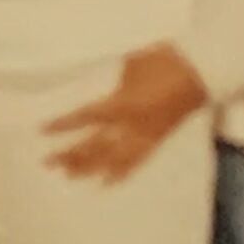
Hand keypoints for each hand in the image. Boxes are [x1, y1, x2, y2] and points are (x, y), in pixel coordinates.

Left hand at [45, 44, 208, 181]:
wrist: (200, 70)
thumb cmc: (162, 61)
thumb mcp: (129, 64)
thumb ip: (110, 81)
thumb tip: (95, 87)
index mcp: (122, 104)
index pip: (86, 117)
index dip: (64, 125)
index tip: (43, 130)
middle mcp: (131, 125)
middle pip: (95, 145)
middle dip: (71, 154)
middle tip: (48, 163)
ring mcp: (145, 135)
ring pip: (113, 157)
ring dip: (90, 166)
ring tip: (69, 175)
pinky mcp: (157, 139)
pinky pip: (137, 160)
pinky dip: (121, 172)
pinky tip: (107, 182)